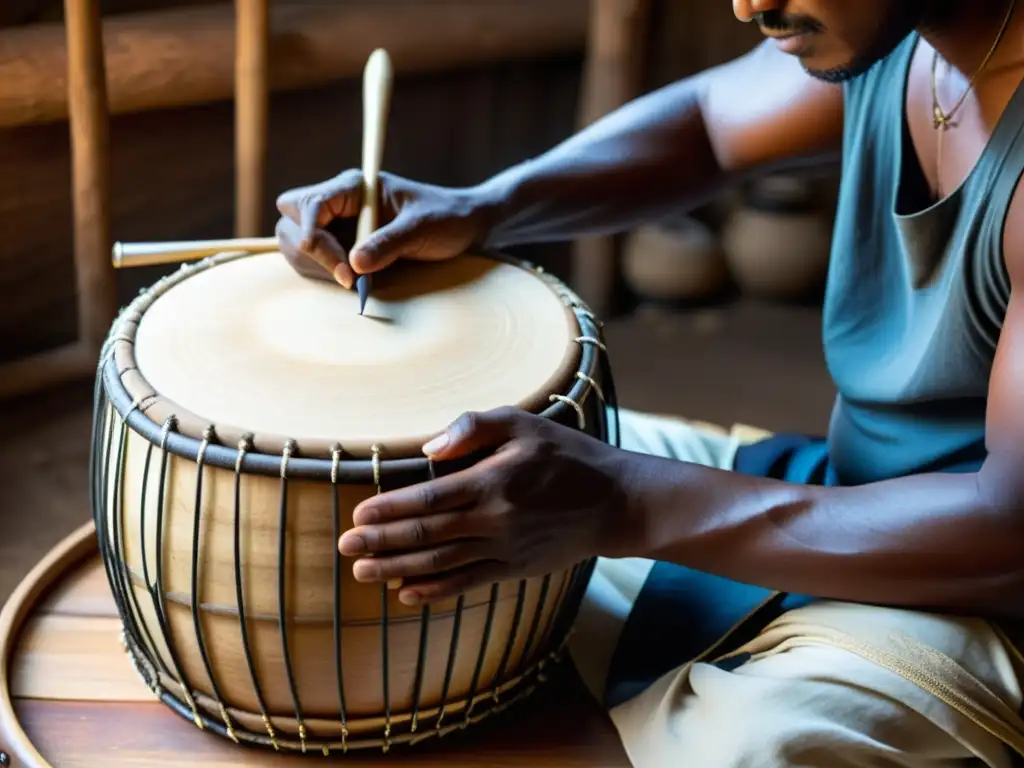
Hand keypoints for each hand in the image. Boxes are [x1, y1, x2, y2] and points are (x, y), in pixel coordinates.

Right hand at [274, 169, 493, 286]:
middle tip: (346, 276)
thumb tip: (354, 265)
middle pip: (289, 220)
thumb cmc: (446, 217)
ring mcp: (336, 223)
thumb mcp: (422, 228)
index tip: (343, 267)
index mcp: (355, 186)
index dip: (314, 236)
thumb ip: (389, 243)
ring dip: (315, 266)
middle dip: (309, 251)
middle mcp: (338, 202)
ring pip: (295, 242)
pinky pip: (313, 259)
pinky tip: (352, 282)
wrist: (463, 225)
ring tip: (353, 281)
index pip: (310, 204)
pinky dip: (323, 274)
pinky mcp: (341, 244)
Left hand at [338, 407, 634, 604]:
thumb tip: (429, 449)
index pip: (429, 500)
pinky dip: (436, 591)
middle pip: (426, 535)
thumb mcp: (525, 423)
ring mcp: (506, 548)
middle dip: (381, 542)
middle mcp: (496, 519)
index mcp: (493, 480)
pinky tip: (407, 594)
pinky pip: (468, 583)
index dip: (390, 509)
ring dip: (398, 569)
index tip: (359, 516)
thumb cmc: (568, 455)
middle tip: (344, 548)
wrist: (617, 502)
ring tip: (363, 573)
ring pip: (441, 563)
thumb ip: (475, 427)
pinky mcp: (516, 568)